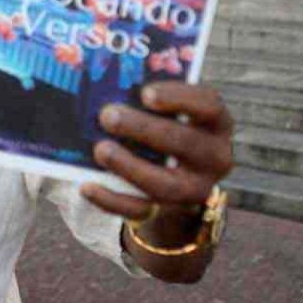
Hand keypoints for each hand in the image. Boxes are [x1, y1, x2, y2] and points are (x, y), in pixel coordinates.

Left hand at [81, 81, 233, 218]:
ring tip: (99, 149)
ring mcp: (195, 190)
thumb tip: (102, 88)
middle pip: (185, 143)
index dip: (180, 97)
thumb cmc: (162, 132)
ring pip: (166, 184)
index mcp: (215, 124)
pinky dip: (111, 200)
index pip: (209, 105)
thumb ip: (143, 102)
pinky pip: (140, 210)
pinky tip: (87, 187)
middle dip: (143, 128)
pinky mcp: (169, 214)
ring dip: (129, 166)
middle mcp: (214, 158)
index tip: (146, 93)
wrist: (170, 186)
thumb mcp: (165, 115)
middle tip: (108, 116)